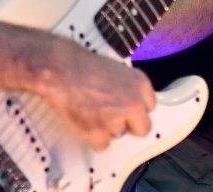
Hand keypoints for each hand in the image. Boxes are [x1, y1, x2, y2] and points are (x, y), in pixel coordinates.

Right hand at [35, 38, 155, 151]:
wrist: (61, 70)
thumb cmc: (83, 66)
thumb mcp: (116, 69)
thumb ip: (128, 88)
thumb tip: (128, 102)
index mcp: (140, 84)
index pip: (150, 107)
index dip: (135, 109)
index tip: (125, 109)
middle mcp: (134, 104)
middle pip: (143, 128)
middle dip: (130, 126)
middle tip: (114, 119)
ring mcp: (117, 120)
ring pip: (119, 135)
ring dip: (107, 129)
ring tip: (91, 111)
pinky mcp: (99, 133)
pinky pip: (102, 146)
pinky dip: (92, 138)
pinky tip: (84, 121)